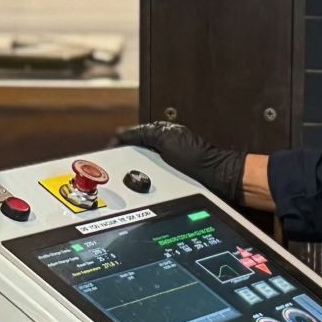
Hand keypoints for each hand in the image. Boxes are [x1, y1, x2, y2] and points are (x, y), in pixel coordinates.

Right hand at [114, 122, 246, 205]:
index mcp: (159, 135)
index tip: (105, 156)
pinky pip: (148, 183)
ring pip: (137, 171)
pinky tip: (138, 189)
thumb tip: (121, 133)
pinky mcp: (166, 181)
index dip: (116, 147)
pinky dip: (141, 185)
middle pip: (130, 156)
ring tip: (123, 181)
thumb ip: (145, 133)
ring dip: (130, 176)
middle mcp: (159, 149)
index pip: (129, 138)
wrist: (216, 178)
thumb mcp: (167, 139)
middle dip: (120, 163)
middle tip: (110, 172)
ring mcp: (163, 166)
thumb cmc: (198, 157)